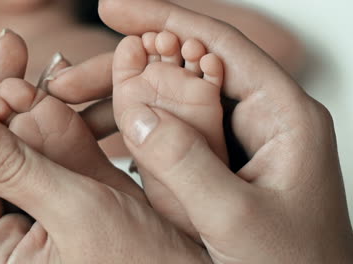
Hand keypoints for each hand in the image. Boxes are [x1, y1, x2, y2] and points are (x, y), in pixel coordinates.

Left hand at [0, 31, 209, 262]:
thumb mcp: (77, 215)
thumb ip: (15, 170)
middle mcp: (15, 234)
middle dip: (1, 101)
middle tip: (9, 53)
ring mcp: (50, 214)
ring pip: (30, 150)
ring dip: (33, 106)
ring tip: (38, 70)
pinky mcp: (81, 201)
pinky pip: (64, 155)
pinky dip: (65, 122)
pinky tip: (62, 94)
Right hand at [94, 0, 352, 262]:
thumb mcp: (239, 220)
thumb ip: (188, 167)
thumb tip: (138, 116)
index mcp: (282, 116)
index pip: (217, 44)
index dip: (163, 19)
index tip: (113, 9)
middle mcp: (262, 119)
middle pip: (187, 72)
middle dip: (125, 72)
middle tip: (69, 82)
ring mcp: (242, 142)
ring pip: (176, 104)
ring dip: (124, 105)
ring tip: (74, 114)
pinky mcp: (225, 165)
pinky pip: (177, 136)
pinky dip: (138, 135)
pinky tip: (106, 141)